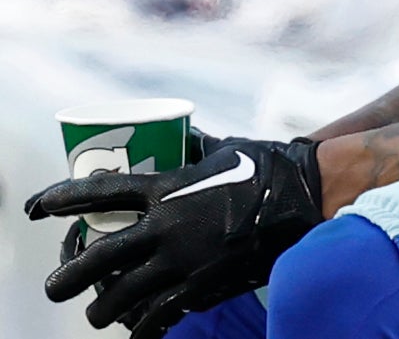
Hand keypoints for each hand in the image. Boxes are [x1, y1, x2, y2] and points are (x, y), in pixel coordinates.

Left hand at [25, 137, 323, 336]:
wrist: (307, 195)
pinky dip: (143, 332)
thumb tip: (187, 134)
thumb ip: (198, 149)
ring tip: (96, 315)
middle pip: (99, 256)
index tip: (36, 208)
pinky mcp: (202, 285)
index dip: (62, 199)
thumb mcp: (226, 148)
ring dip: (102, 309)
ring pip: (122, 294)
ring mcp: (182, 259)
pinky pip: (159, 317)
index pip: (101, 193)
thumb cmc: (270, 164)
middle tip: (54, 289)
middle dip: (68, 276)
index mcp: (167, 187)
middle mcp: (166, 225)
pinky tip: (135, 338)